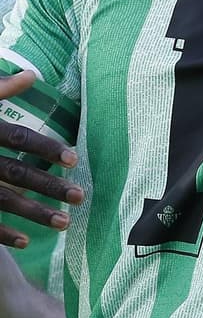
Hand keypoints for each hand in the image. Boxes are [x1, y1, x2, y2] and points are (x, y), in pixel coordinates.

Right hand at [0, 71, 81, 246]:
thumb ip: (0, 89)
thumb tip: (31, 74)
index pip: (20, 139)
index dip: (46, 148)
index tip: (74, 159)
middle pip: (17, 173)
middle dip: (49, 186)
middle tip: (80, 197)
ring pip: (4, 201)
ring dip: (34, 213)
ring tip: (64, 223)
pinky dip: (2, 233)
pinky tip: (26, 242)